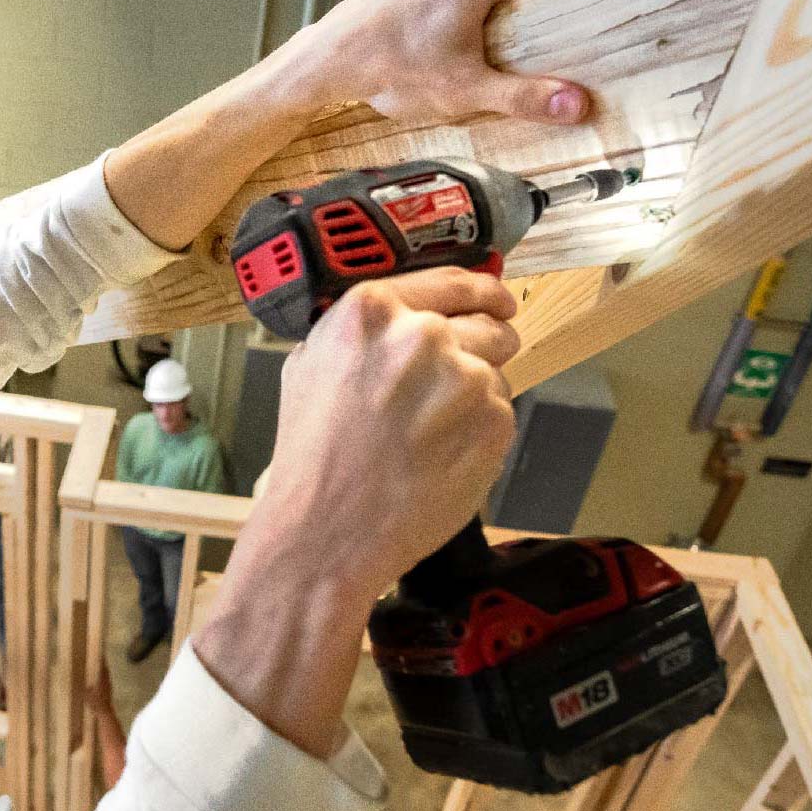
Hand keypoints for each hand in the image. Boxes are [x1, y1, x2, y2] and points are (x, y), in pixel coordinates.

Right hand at [261, 268, 519, 605]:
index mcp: (371, 312)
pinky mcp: (493, 423)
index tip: (495, 297)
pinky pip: (501, 413)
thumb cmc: (313, 457)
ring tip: (428, 433)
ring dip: (474, 396)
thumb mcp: (310, 365)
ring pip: (495, 371)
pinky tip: (439, 455)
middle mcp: (421, 336)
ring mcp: (464, 379)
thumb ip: (365, 330)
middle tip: (447, 391)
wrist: (326, 529)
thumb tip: (408, 314)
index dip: (481, 290)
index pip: (452, 280)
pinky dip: (478, 433)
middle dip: (477, 351)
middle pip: (488, 325)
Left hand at [268, 0, 590, 124]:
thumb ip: (525, 96)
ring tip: (492, 47)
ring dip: (502, 4)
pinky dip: (471, 0)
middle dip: (536, 4)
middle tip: (535, 48)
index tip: (579, 19)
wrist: (329, 58)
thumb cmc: (393, 69)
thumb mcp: (466, 90)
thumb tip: (578, 105)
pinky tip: (457, 36)